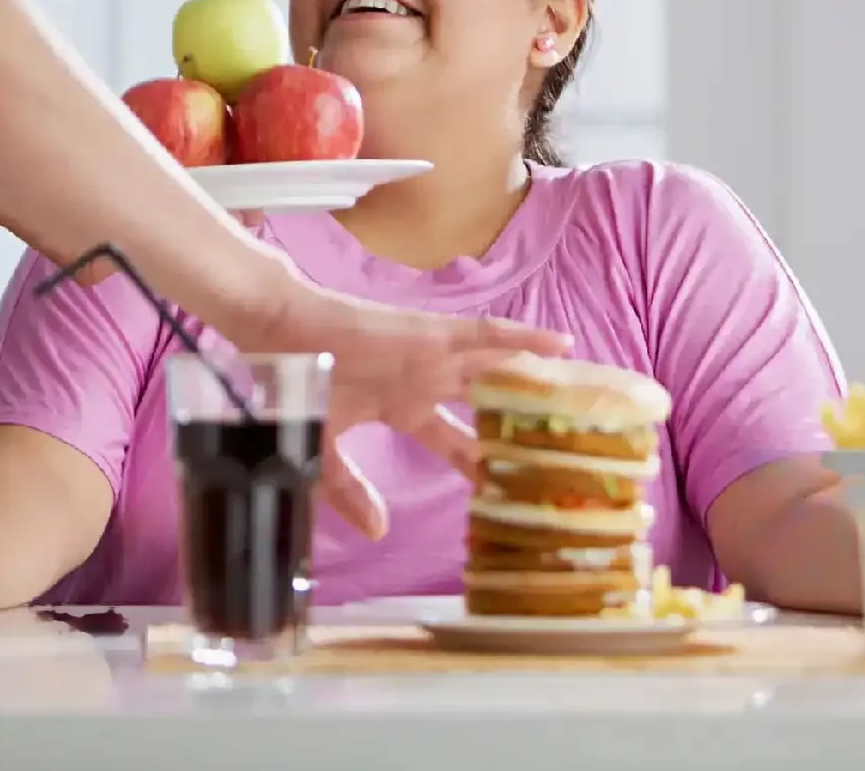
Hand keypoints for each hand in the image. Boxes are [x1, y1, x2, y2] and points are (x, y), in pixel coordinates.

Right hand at [225, 278, 572, 539]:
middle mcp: (426, 381)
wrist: (279, 335)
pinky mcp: (430, 333)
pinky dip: (523, 339)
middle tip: (563, 454)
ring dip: (537, 380)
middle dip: (521, 429)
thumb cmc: (296, 386)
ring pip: (498, 370)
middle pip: (488, 408)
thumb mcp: (321, 451)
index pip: (456, 444)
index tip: (509, 494)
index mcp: (402, 409)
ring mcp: (431, 356)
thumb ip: (349, 490)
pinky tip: (561, 345)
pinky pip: (486, 335)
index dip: (482, 467)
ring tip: (585, 393)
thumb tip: (380, 530)